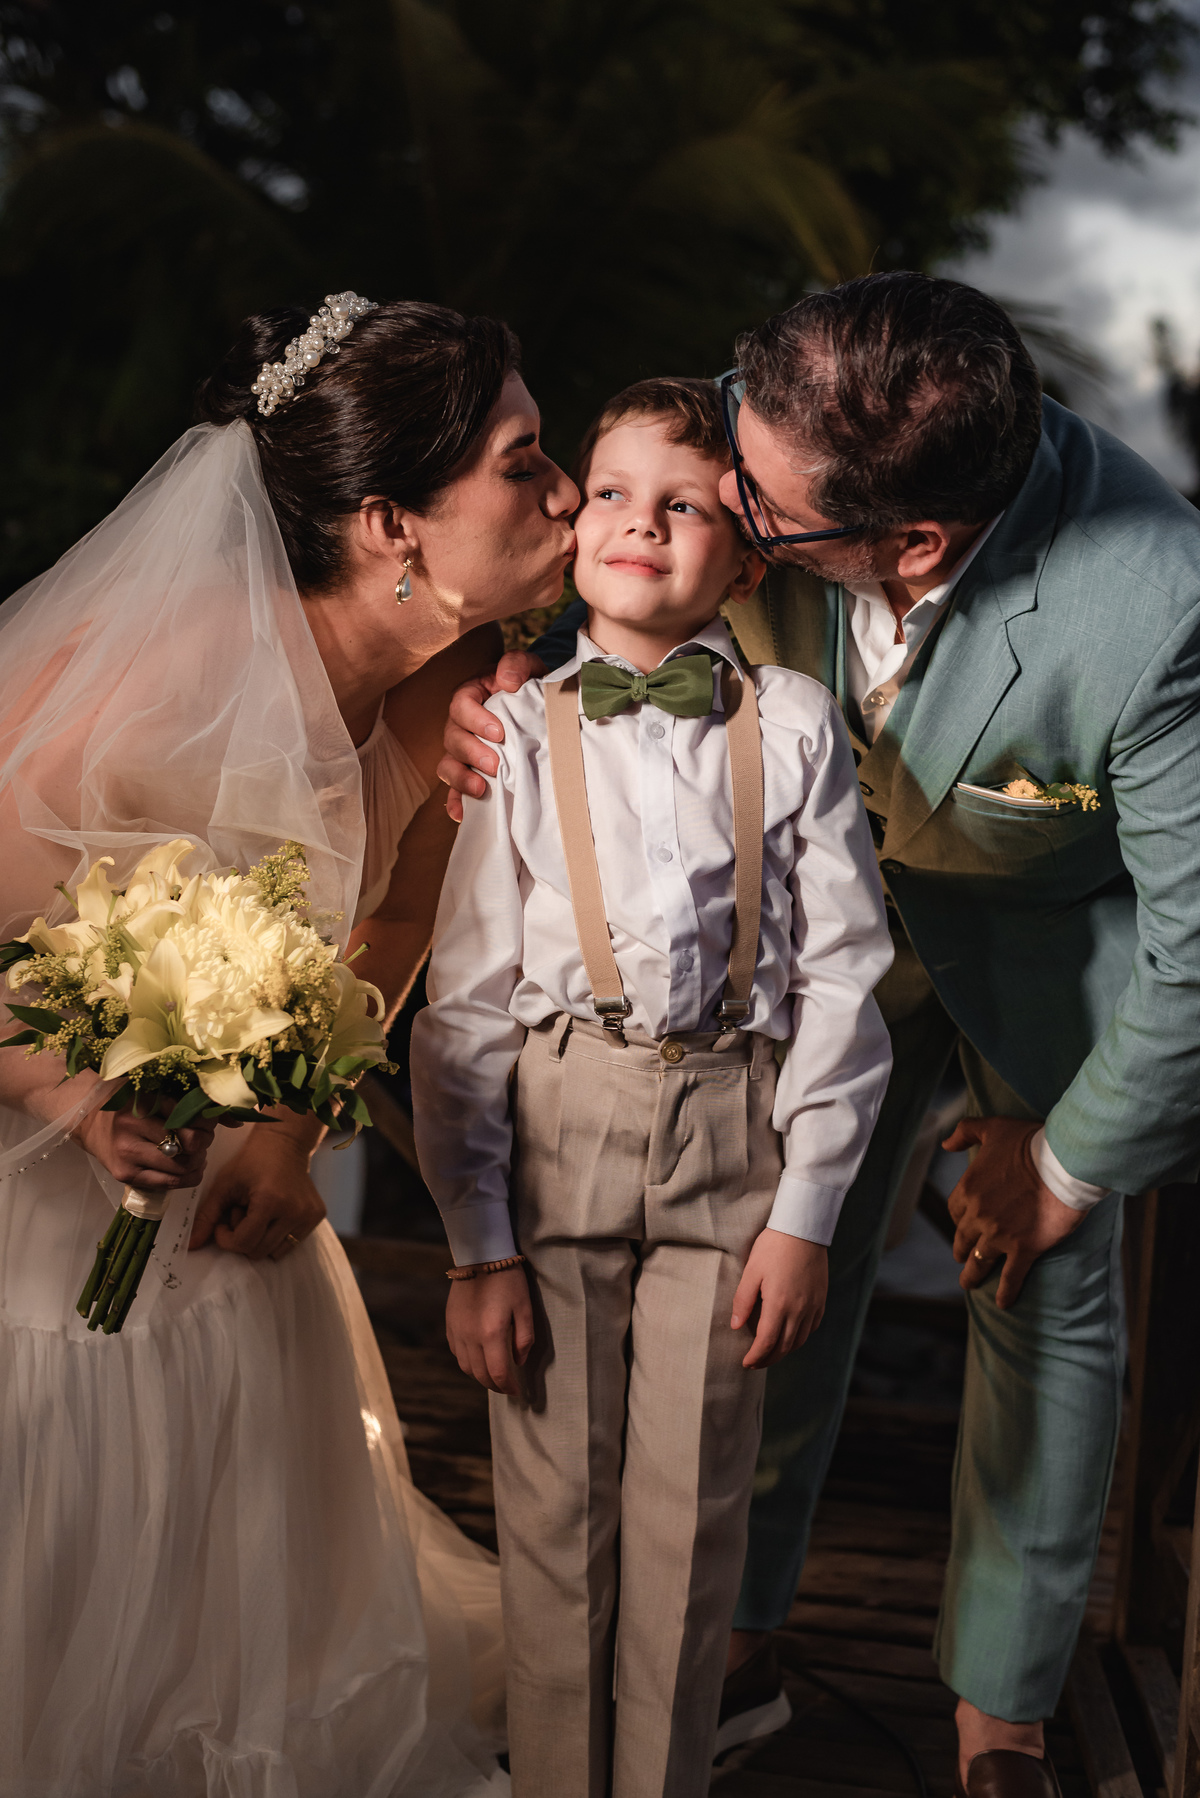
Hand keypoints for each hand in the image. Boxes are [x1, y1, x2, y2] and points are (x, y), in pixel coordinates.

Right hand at [73, 1101, 215, 1190]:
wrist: (90, 1120)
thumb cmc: (131, 1102)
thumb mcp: (159, 1091)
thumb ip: (197, 1103)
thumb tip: (238, 1119)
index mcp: (144, 1100)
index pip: (192, 1116)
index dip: (209, 1121)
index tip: (207, 1120)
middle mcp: (132, 1126)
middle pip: (191, 1144)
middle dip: (204, 1142)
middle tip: (201, 1137)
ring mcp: (127, 1153)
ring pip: (182, 1167)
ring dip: (197, 1162)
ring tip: (193, 1153)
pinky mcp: (125, 1175)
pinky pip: (169, 1184)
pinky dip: (187, 1178)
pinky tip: (189, 1168)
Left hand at [189, 1120, 324, 1259]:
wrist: (285, 1143)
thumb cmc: (250, 1162)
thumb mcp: (224, 1186)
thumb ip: (206, 1217)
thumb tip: (190, 1247)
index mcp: (271, 1201)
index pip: (243, 1243)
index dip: (226, 1238)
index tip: (224, 1221)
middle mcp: (294, 1211)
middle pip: (258, 1251)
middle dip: (243, 1237)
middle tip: (242, 1212)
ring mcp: (309, 1215)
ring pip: (274, 1252)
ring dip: (260, 1239)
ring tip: (258, 1214)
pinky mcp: (317, 1216)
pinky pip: (290, 1244)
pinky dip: (276, 1236)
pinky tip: (274, 1214)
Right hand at [436, 650, 545, 821]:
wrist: (540, 707)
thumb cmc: (531, 685)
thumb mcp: (530, 667)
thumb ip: (517, 664)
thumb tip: (507, 681)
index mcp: (471, 695)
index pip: (460, 705)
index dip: (475, 720)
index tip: (498, 732)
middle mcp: (461, 724)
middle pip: (452, 738)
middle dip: (470, 752)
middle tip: (494, 763)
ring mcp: (463, 751)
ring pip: (448, 765)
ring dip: (460, 778)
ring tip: (480, 789)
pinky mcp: (470, 772)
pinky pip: (454, 789)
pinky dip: (456, 802)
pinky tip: (462, 815)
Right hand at [446, 1265, 534, 1395]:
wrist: (480, 1256)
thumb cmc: (507, 1280)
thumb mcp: (524, 1307)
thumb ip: (524, 1338)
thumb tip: (519, 1361)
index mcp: (492, 1334)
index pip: (498, 1373)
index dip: (508, 1387)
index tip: (517, 1392)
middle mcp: (471, 1337)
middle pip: (480, 1374)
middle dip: (495, 1385)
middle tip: (506, 1387)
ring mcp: (457, 1331)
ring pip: (466, 1366)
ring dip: (480, 1376)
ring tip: (493, 1375)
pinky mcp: (450, 1323)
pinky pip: (457, 1352)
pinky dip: (468, 1362)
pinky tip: (478, 1358)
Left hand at [732, 1228, 827, 1368]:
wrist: (802, 1229)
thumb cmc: (773, 1247)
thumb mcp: (751, 1271)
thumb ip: (743, 1301)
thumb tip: (735, 1325)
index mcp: (779, 1304)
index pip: (767, 1342)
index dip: (756, 1356)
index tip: (746, 1363)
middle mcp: (799, 1309)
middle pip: (784, 1346)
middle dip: (768, 1359)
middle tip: (755, 1363)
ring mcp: (813, 1305)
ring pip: (799, 1339)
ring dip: (784, 1350)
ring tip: (771, 1352)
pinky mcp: (821, 1299)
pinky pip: (812, 1327)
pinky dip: (800, 1337)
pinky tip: (791, 1334)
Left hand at [942, 1116, 1085, 1307]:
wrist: (1064, 1161)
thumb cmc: (1030, 1141)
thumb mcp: (993, 1127)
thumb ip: (966, 1132)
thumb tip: (945, 1143)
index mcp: (969, 1188)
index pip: (955, 1211)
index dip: (959, 1219)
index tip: (965, 1224)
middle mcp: (978, 1215)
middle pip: (963, 1239)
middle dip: (962, 1249)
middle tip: (965, 1257)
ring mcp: (999, 1235)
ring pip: (979, 1262)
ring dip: (972, 1275)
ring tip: (970, 1283)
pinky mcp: (1024, 1249)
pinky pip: (1010, 1277)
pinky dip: (1005, 1292)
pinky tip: (1002, 1303)